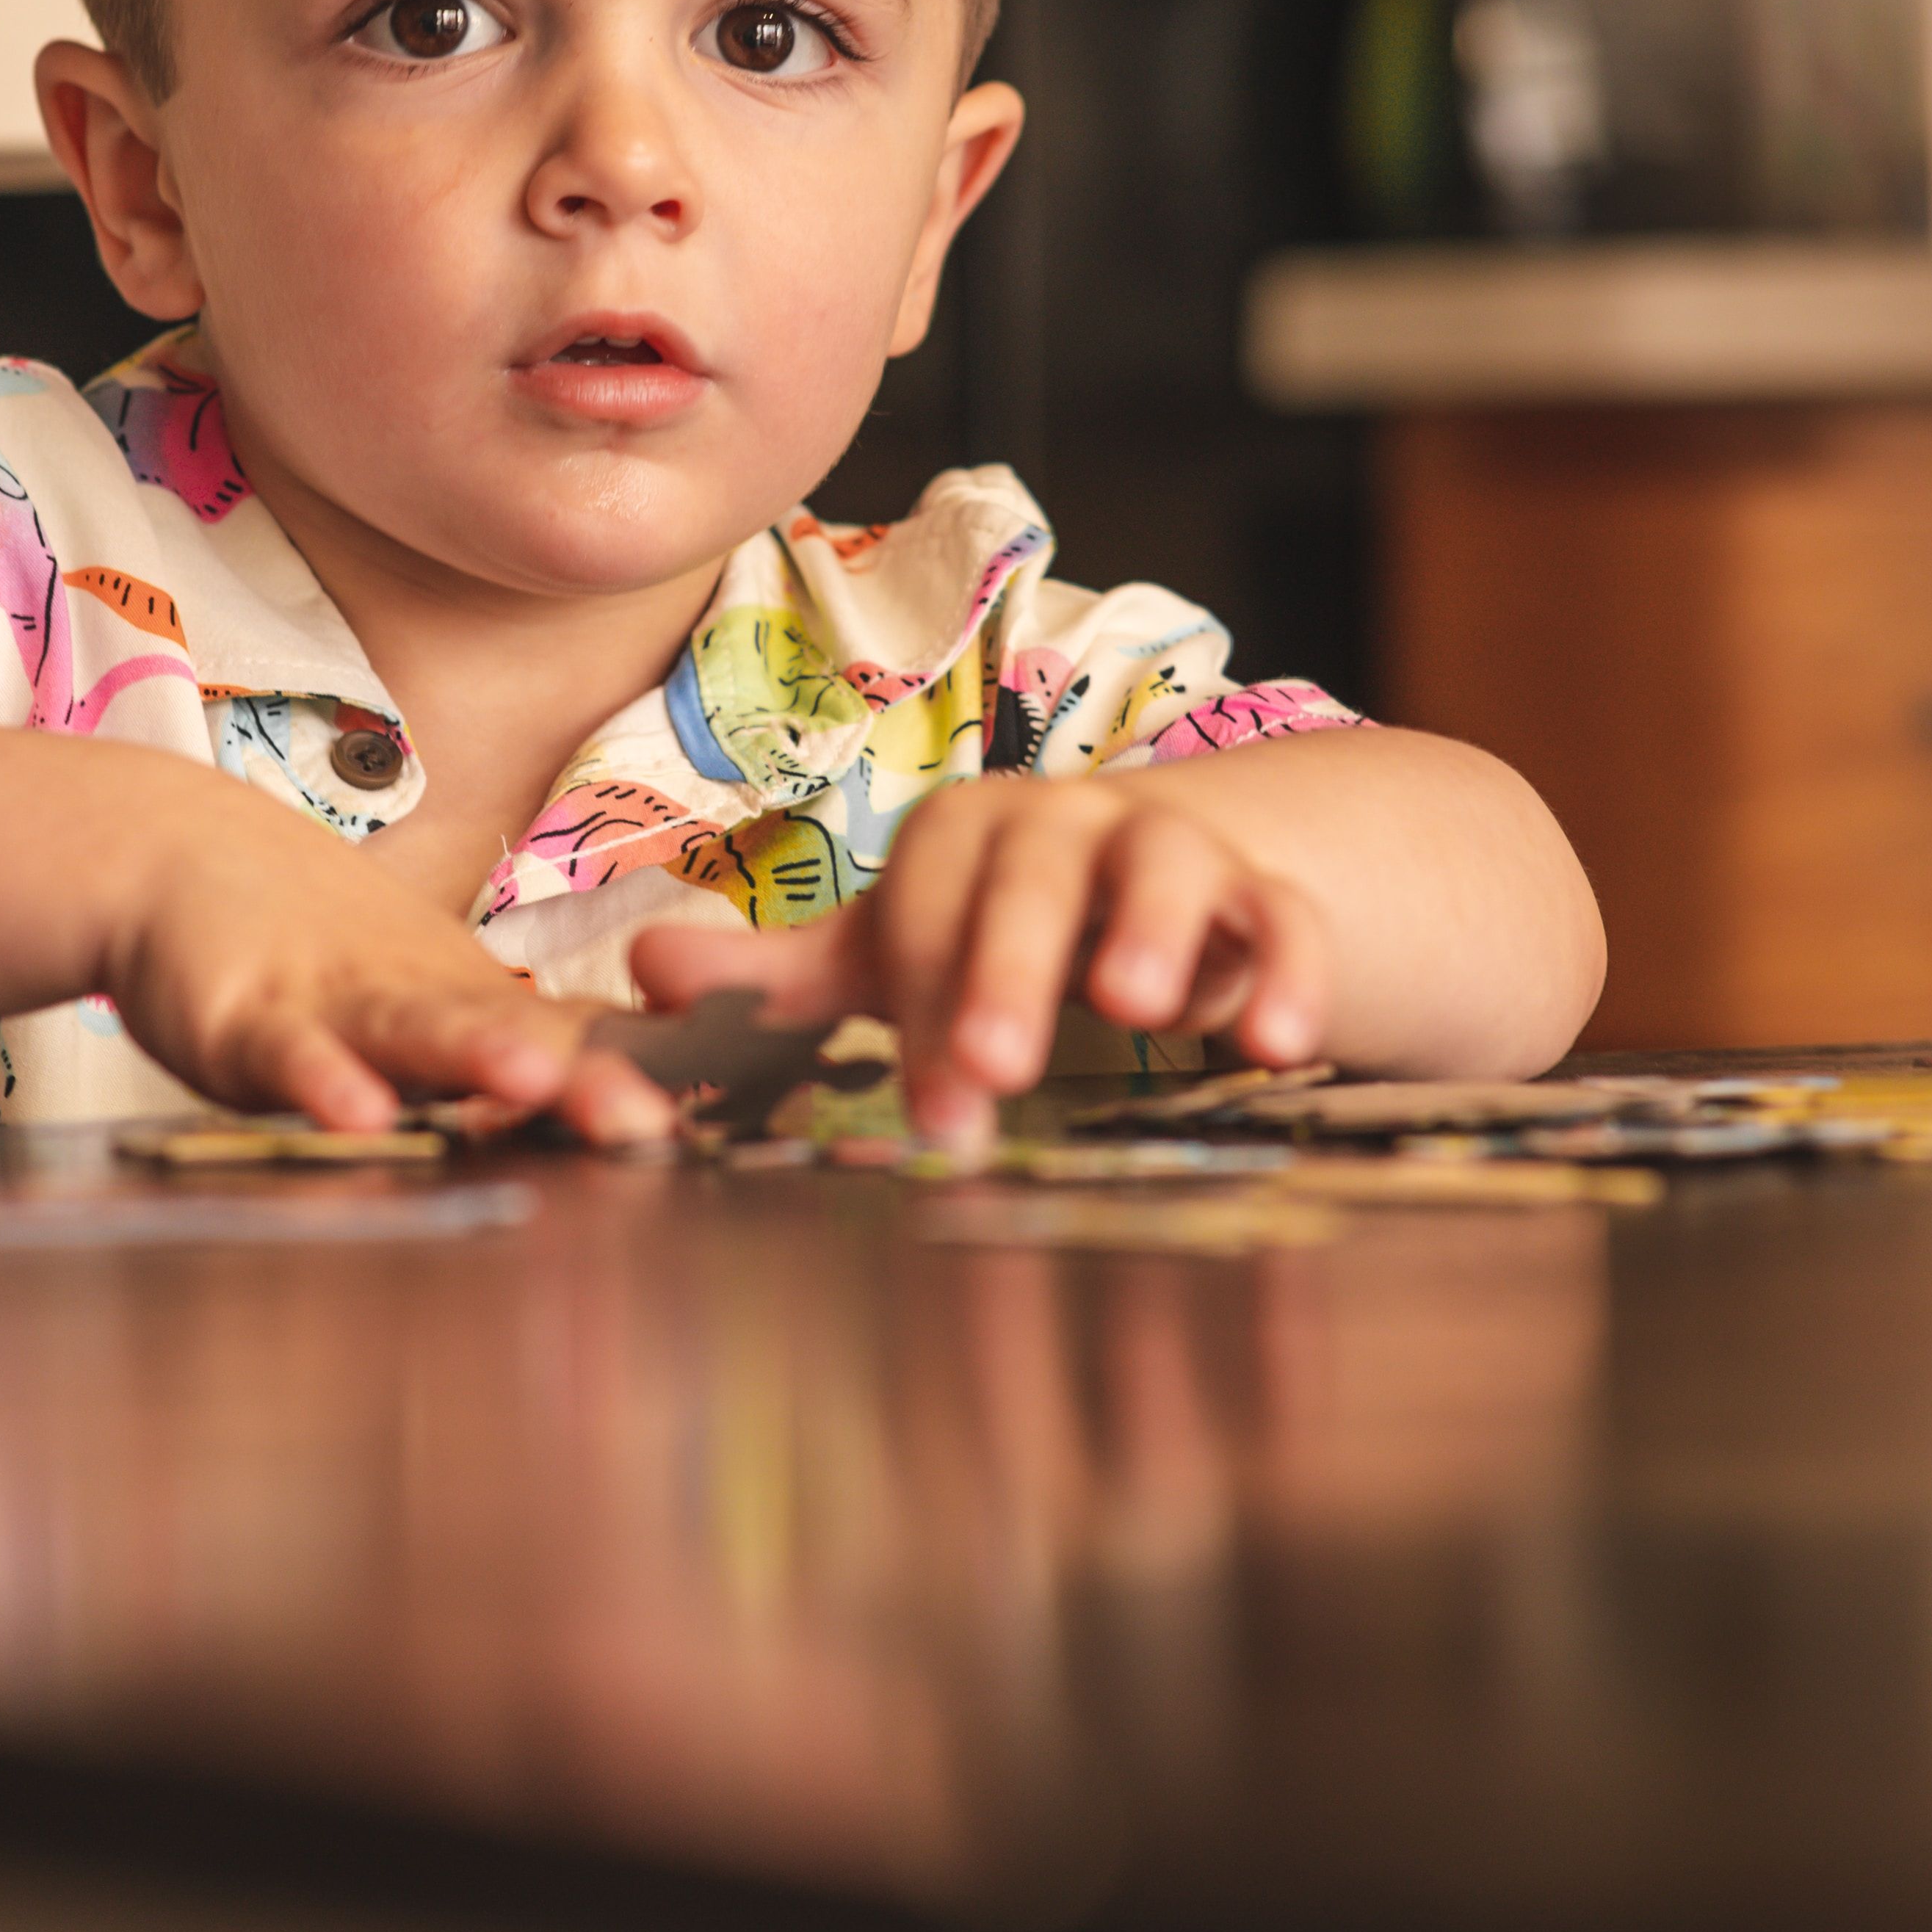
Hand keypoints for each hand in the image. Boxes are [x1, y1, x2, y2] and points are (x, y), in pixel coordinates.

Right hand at [108, 780, 669, 1140]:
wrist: (180, 854)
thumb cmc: (319, 952)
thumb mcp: (431, 1007)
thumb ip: (527, 1050)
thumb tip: (653, 1103)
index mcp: (477, 1007)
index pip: (585, 1044)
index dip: (654, 1081)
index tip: (734, 1120)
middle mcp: (423, 1002)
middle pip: (517, 1036)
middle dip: (587, 1080)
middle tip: (652, 1123)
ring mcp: (335, 1004)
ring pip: (413, 1029)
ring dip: (472, 1053)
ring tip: (530, 1075)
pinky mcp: (246, 1016)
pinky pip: (288, 1054)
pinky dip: (319, 1083)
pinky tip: (355, 1113)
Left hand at [624, 776, 1328, 1156]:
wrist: (1163, 889)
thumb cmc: (999, 933)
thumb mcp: (900, 954)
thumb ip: (788, 976)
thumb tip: (642, 975)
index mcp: (965, 838)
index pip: (927, 900)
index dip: (922, 993)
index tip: (932, 1108)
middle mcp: (1065, 824)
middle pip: (1034, 875)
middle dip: (1011, 969)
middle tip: (993, 1070)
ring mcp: (1171, 851)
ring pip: (1166, 865)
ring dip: (1150, 934)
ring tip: (1134, 1010)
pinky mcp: (1267, 898)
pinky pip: (1286, 918)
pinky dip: (1289, 972)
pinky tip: (1279, 1045)